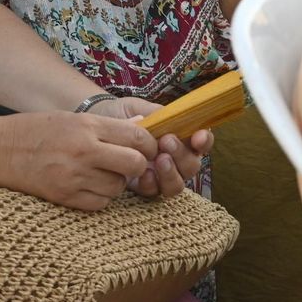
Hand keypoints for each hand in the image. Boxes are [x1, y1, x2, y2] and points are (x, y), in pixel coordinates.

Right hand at [0, 111, 155, 210]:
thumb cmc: (35, 130)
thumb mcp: (71, 118)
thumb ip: (105, 127)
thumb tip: (141, 132)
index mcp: (86, 125)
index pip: (137, 137)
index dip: (149, 145)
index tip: (146, 148)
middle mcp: (83, 150)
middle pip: (134, 164)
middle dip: (137, 165)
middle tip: (128, 163)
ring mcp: (73, 176)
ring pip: (118, 187)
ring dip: (116, 182)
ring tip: (101, 173)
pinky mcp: (64, 196)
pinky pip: (100, 204)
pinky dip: (100, 197)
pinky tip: (88, 186)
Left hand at [88, 97, 211, 197]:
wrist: (97, 123)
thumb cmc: (122, 114)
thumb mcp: (140, 108)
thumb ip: (159, 115)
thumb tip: (172, 120)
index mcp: (179, 137)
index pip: (201, 142)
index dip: (205, 141)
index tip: (198, 136)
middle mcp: (174, 159)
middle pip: (192, 166)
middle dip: (183, 155)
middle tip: (167, 141)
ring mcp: (160, 175)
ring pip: (178, 184)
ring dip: (172, 173)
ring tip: (160, 159)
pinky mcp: (143, 186)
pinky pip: (155, 192)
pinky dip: (153, 184)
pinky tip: (145, 174)